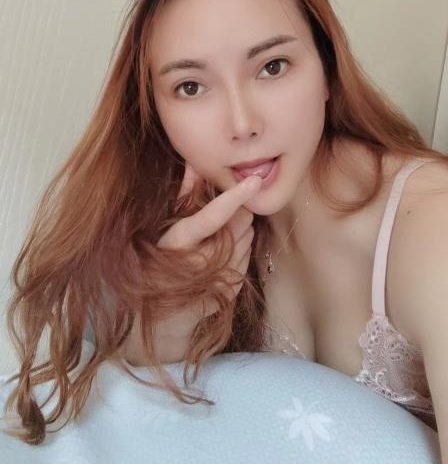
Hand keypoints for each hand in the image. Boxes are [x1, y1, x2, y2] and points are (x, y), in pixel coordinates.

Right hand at [155, 163, 262, 336]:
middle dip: (239, 213)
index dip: (235, 196)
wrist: (166, 317)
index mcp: (179, 242)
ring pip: (248, 237)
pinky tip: (224, 253)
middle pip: (239, 223)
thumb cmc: (163, 260)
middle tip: (225, 217)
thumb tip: (194, 162)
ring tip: (219, 237)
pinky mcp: (232, 289)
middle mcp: (199, 262)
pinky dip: (242, 248)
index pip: (213, 216)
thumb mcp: (169, 225)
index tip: (254, 180)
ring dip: (242, 231)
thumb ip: (184, 193)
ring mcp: (218, 278)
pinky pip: (248, 255)